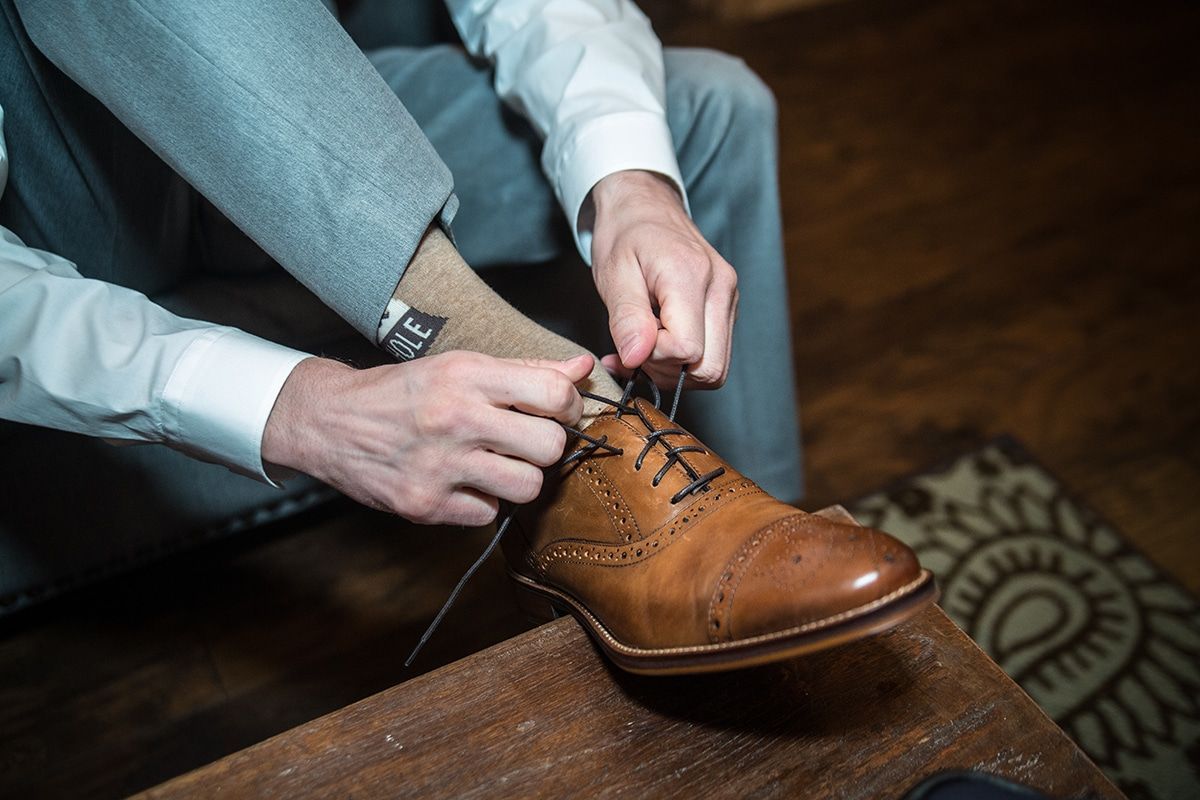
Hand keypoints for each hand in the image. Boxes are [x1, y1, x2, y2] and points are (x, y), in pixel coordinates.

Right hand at [262, 352, 592, 525]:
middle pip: (550, 446)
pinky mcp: (425, 503)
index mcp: (468, 376)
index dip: (569, 406)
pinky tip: (462, 483)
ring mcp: (440, 466)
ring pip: (527, 486)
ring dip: (519, 478)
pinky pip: (488, 514)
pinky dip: (482, 502)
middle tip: (527, 441)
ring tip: (496, 464)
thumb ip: (525, 369)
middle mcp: (456, 419)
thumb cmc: (404, 391)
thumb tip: (583, 367)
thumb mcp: (460, 366)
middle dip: (546, 446)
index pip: (555, 392)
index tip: (559, 411)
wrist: (330, 421)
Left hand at [590, 170, 737, 388]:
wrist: (645, 205)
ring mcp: (728, 298)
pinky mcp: (726, 307)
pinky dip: (684, 360)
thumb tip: (636, 358)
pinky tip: (657, 343)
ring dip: (676, 369)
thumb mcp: (614, 274)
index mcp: (692, 275)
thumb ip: (626, 318)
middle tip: (636, 350)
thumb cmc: (626, 234)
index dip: (655, 358)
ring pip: (715, 367)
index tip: (630, 341)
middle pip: (710, 368)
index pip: (687, 350)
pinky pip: (713, 352)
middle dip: (668, 371)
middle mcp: (721, 288)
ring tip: (643, 345)